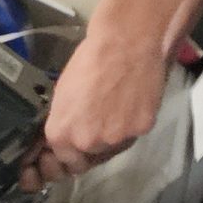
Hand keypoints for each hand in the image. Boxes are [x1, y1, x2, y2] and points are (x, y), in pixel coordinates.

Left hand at [22, 31, 169, 192]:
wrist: (125, 43)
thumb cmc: (90, 62)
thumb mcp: (63, 96)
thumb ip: (66, 123)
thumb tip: (73, 135)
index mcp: (61, 134)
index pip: (66, 159)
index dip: (74, 150)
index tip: (81, 141)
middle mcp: (86, 141)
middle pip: (92, 156)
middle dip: (96, 143)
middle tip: (104, 120)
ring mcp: (116, 137)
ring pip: (116, 145)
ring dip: (118, 133)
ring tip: (121, 107)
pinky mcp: (141, 127)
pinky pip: (136, 132)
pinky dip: (137, 121)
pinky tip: (135, 101)